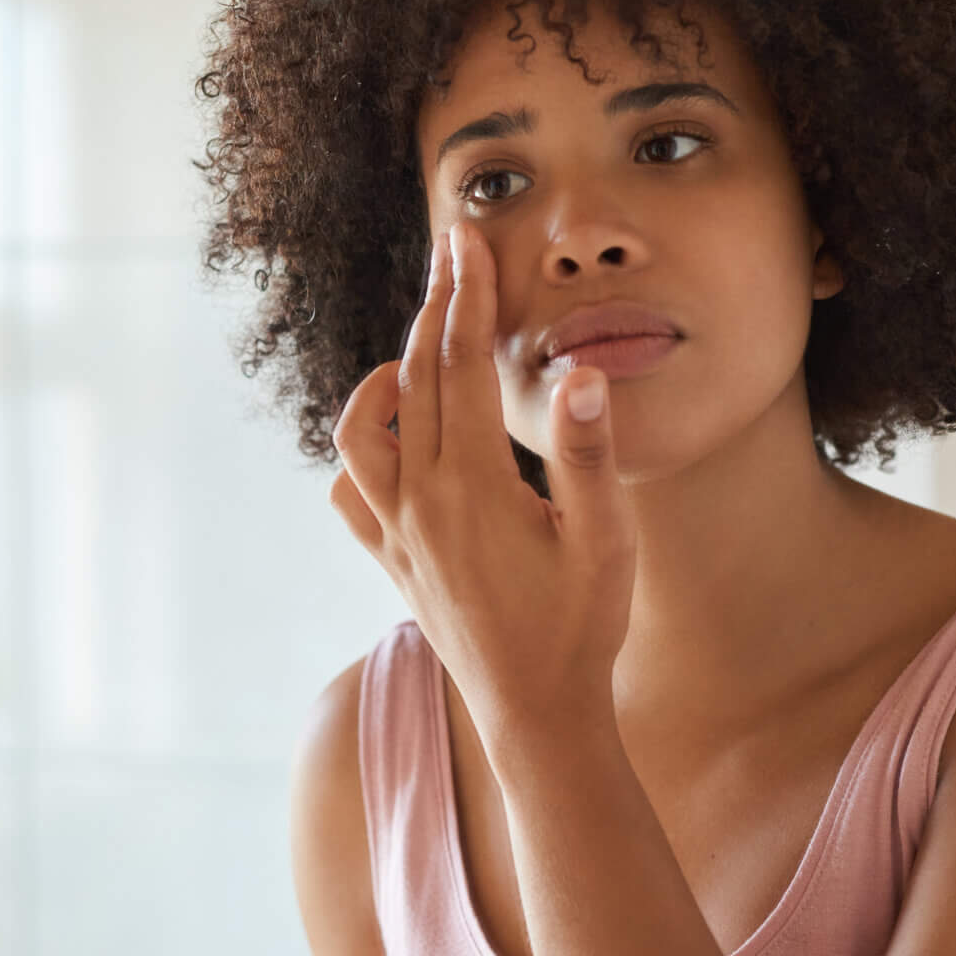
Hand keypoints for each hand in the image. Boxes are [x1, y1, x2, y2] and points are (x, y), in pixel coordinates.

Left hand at [329, 222, 636, 748]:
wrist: (536, 715)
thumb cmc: (581, 629)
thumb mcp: (605, 541)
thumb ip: (589, 456)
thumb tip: (582, 375)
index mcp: (472, 486)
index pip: (460, 364)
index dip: (466, 295)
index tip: (467, 239)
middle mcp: (420, 502)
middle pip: (413, 379)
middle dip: (434, 307)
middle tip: (452, 252)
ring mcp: (397, 534)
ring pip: (362, 432)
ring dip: (384, 381)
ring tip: (420, 354)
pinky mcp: (392, 562)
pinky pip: (350, 494)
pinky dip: (361, 455)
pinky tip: (394, 443)